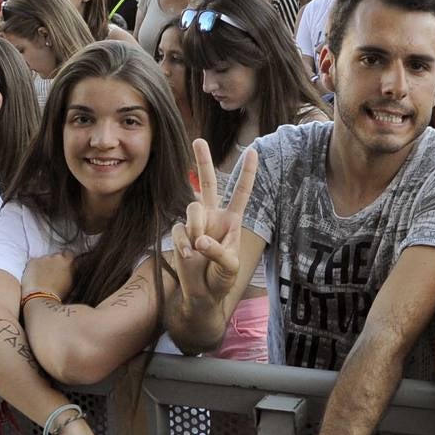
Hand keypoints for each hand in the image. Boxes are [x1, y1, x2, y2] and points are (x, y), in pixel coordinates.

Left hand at [21, 252, 74, 301]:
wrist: (41, 298)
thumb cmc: (58, 294)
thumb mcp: (71, 282)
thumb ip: (72, 271)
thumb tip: (72, 267)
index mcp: (67, 262)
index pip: (69, 254)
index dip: (66, 260)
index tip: (63, 265)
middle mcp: (56, 257)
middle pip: (56, 256)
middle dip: (55, 263)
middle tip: (52, 273)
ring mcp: (43, 258)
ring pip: (45, 259)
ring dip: (44, 265)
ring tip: (42, 277)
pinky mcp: (32, 261)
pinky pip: (34, 262)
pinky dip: (34, 268)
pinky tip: (34, 277)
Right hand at [170, 140, 255, 315]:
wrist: (203, 295)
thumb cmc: (222, 279)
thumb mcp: (230, 268)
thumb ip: (218, 252)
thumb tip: (200, 240)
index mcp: (232, 221)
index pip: (241, 193)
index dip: (247, 173)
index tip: (253, 150)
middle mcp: (213, 217)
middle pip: (209, 183)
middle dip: (203, 161)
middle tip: (198, 140)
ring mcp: (196, 224)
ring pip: (193, 208)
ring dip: (196, 227)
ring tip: (199, 249)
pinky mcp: (181, 233)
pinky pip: (181, 230)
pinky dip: (185, 244)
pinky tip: (189, 257)